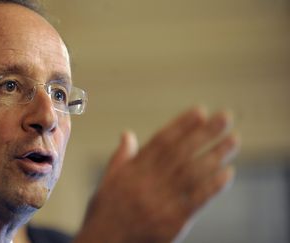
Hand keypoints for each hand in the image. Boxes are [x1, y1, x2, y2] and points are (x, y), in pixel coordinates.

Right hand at [74, 107, 239, 242]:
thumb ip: (120, 157)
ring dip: (215, 155)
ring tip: (233, 140)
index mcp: (131, 171)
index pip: (160, 142)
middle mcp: (147, 183)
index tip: (200, 111)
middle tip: (225, 117)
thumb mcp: (106, 182)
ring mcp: (160, 202)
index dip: (181, 125)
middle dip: (204, 133)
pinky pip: (196, 201)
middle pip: (180, 153)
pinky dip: (213, 186)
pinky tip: (228, 172)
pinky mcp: (172, 222)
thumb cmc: (105, 213)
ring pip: (192, 173)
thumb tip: (127, 134)